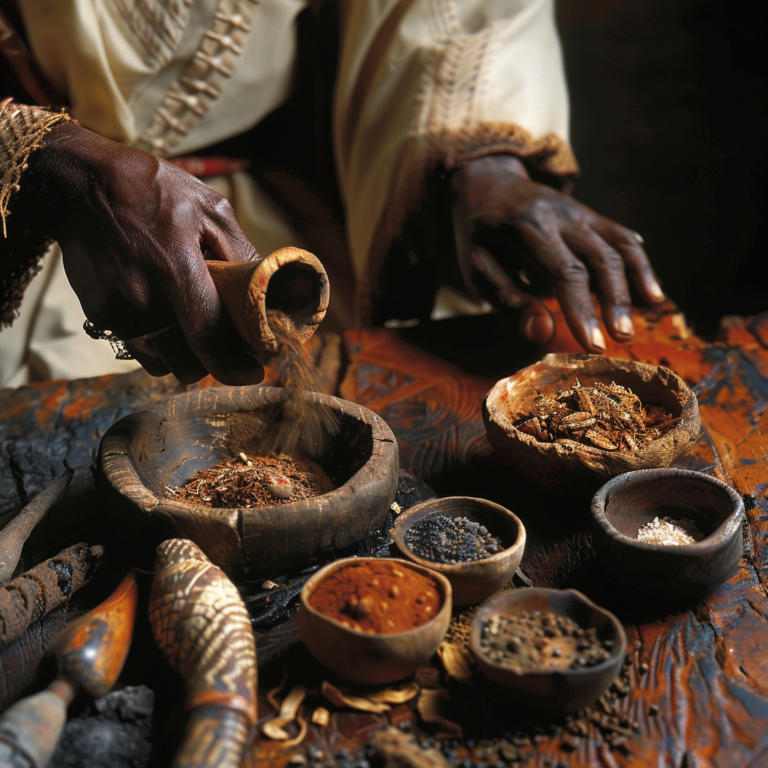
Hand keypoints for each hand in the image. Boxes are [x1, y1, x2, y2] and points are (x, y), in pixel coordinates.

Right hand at [18, 121, 262, 383]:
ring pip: (161, 364)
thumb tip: (262, 287)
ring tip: (195, 334)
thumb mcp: (209, 206)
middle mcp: (143, 298)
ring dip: (184, 358)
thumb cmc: (150, 190)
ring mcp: (117, 310)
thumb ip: (240, 250)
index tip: (255, 373)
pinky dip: (158, 346)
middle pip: (185, 364)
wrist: (80, 183)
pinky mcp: (100, 313)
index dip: (233, 364)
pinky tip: (167, 321)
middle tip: (227, 348)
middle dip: (212, 363)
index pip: (207, 337)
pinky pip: (138, 349)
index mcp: (175, 269)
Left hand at [451, 155, 663, 351]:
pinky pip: (620, 236)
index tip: (594, 345)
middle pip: (600, 258)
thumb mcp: (477, 268)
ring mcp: (579, 210)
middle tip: (623, 338)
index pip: (565, 273)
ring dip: (636, 280)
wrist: (484, 183)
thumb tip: (542, 332)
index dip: (582, 311)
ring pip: (618, 244)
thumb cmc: (477, 236)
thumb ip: (509, 299)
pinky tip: (650, 290)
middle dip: (614, 301)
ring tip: (649, 313)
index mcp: (529, 226)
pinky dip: (639, 262)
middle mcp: (561, 213)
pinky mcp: (589, 214)